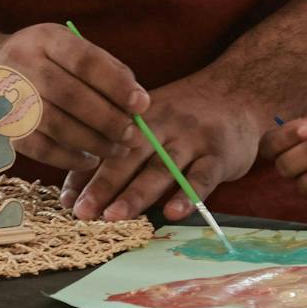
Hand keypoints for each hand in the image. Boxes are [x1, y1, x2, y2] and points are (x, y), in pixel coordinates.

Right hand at [0, 24, 147, 170]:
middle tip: (134, 135)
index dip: (117, 84)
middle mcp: (22, 64)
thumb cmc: (43, 60)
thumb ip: (104, 68)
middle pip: (72, 96)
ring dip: (94, 142)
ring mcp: (7, 96)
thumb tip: (139, 100)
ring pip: (57, 126)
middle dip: (110, 120)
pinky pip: (39, 148)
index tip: (142, 104)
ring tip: (118, 150)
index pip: (86, 61)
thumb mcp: (68, 47)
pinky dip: (69, 158)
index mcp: (45, 38)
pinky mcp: (1, 127)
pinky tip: (90, 159)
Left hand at [62, 70, 267, 222]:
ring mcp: (193, 139)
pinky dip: (188, 195)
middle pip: (130, 156)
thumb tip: (70, 194)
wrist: (239, 91)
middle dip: (104, 184)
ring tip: (115, 216)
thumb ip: (112, 155)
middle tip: (83, 212)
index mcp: (141, 118)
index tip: (67, 203)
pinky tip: (173, 212)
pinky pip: (203, 176)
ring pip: (162, 167)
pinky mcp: (220, 154)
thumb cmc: (184, 116)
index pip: (107, 146)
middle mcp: (164, 125)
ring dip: (138, 193)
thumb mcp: (148, 123)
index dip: (86, 173)